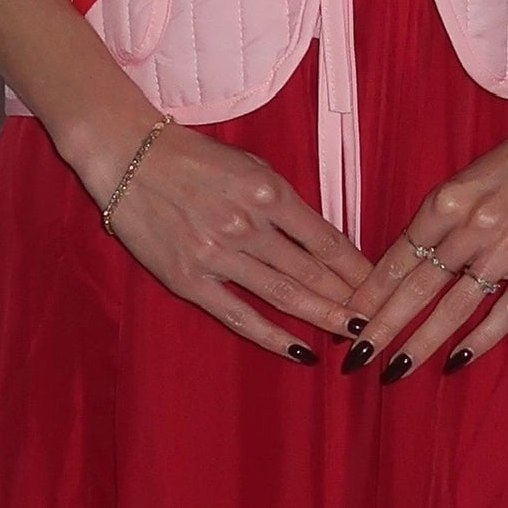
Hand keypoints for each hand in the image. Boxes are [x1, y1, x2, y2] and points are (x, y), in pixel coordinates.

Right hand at [100, 120, 374, 362]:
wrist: (127, 156)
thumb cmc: (193, 157)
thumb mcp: (250, 165)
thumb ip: (285, 202)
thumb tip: (323, 240)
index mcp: (267, 191)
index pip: (325, 238)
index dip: (357, 267)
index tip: (380, 286)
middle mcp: (247, 224)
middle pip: (312, 270)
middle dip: (350, 297)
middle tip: (378, 318)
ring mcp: (217, 254)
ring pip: (284, 294)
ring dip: (323, 316)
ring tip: (354, 335)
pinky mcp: (189, 279)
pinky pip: (239, 316)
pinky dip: (273, 336)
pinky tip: (301, 351)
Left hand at [339, 98, 507, 380]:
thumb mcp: (468, 179)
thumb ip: (440, 218)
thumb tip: (405, 263)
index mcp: (448, 199)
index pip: (399, 256)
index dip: (371, 292)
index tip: (348, 318)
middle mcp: (473, 225)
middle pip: (418, 286)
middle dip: (383, 326)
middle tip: (356, 358)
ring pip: (455, 305)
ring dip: (422, 342)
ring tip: (396, 369)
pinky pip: (506, 309)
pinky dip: (481, 338)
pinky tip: (457, 360)